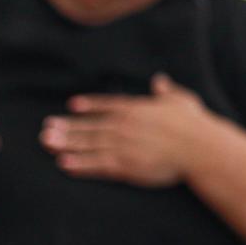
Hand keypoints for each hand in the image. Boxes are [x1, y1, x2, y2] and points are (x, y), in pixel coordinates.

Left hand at [40, 74, 215, 186]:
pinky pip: (96, 164)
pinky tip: (62, 164)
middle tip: (45, 129)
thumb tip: (159, 80)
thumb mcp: (181, 101)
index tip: (71, 106)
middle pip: (89, 126)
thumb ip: (166, 91)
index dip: (88, 106)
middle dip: (66, 128)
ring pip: (88, 144)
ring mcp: (122, 145)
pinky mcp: (125, 165)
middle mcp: (124, 125)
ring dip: (65, 144)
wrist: (200, 148)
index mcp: (137, 109)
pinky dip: (78, 164)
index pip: (107, 106)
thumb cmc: (196, 125)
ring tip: (46, 143)